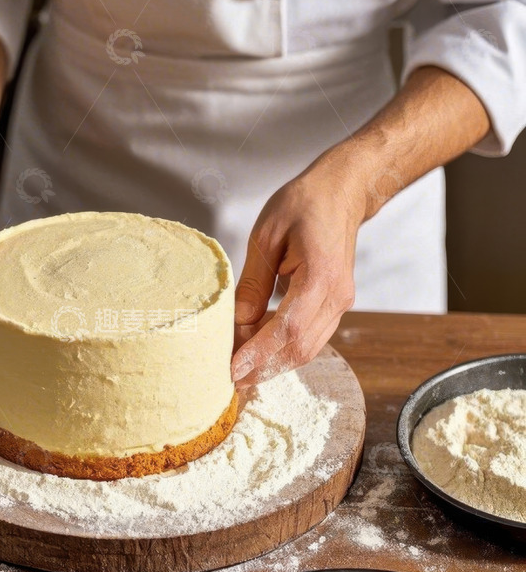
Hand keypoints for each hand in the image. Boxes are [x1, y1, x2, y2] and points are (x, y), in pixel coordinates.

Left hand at [230, 167, 362, 387]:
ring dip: (274, 362)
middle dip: (264, 367)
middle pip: (299, 347)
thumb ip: (253, 282)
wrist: (341, 193)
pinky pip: (311, 337)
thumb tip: (237, 322)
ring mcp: (340, 303)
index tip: (233, 368)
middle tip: (230, 378)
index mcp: (321, 276)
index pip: (288, 328)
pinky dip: (284, 348)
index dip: (260, 353)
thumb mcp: (266, 237)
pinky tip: (259, 348)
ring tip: (240, 368)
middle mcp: (337, 296)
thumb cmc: (304, 204)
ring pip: (307, 348)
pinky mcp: (335, 305)